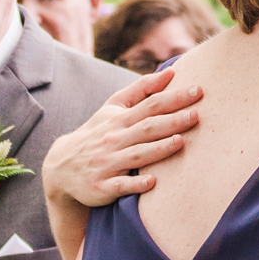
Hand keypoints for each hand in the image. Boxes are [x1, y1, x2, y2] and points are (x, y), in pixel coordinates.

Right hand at [44, 67, 201, 210]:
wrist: (61, 167)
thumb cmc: (98, 134)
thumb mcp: (113, 108)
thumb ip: (142, 90)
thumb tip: (170, 73)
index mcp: (119, 120)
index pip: (150, 105)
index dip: (174, 98)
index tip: (197, 90)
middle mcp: (114, 140)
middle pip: (146, 128)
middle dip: (172, 121)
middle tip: (196, 115)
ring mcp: (107, 164)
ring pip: (136, 156)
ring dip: (158, 149)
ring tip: (180, 142)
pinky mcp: (102, 186)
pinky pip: (120, 185)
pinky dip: (135, 184)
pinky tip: (153, 182)